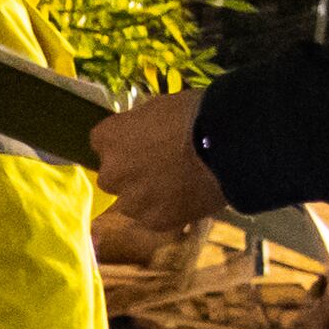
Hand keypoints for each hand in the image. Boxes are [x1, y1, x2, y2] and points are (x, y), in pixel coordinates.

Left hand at [96, 91, 229, 235]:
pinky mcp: (155, 221)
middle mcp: (112, 173)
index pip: (101, 143)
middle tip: (158, 167)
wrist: (227, 146)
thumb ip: (138, 125)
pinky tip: (186, 199)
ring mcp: (132, 201)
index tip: (140, 142)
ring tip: (176, 186)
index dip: (122, 143)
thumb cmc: (194, 115)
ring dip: (146, 196)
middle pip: (111, 177)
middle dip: (129, 174)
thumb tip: (138, 133)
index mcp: (108, 138)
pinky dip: (167, 211)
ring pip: (131, 202)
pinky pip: (154, 218)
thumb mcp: (157, 107)